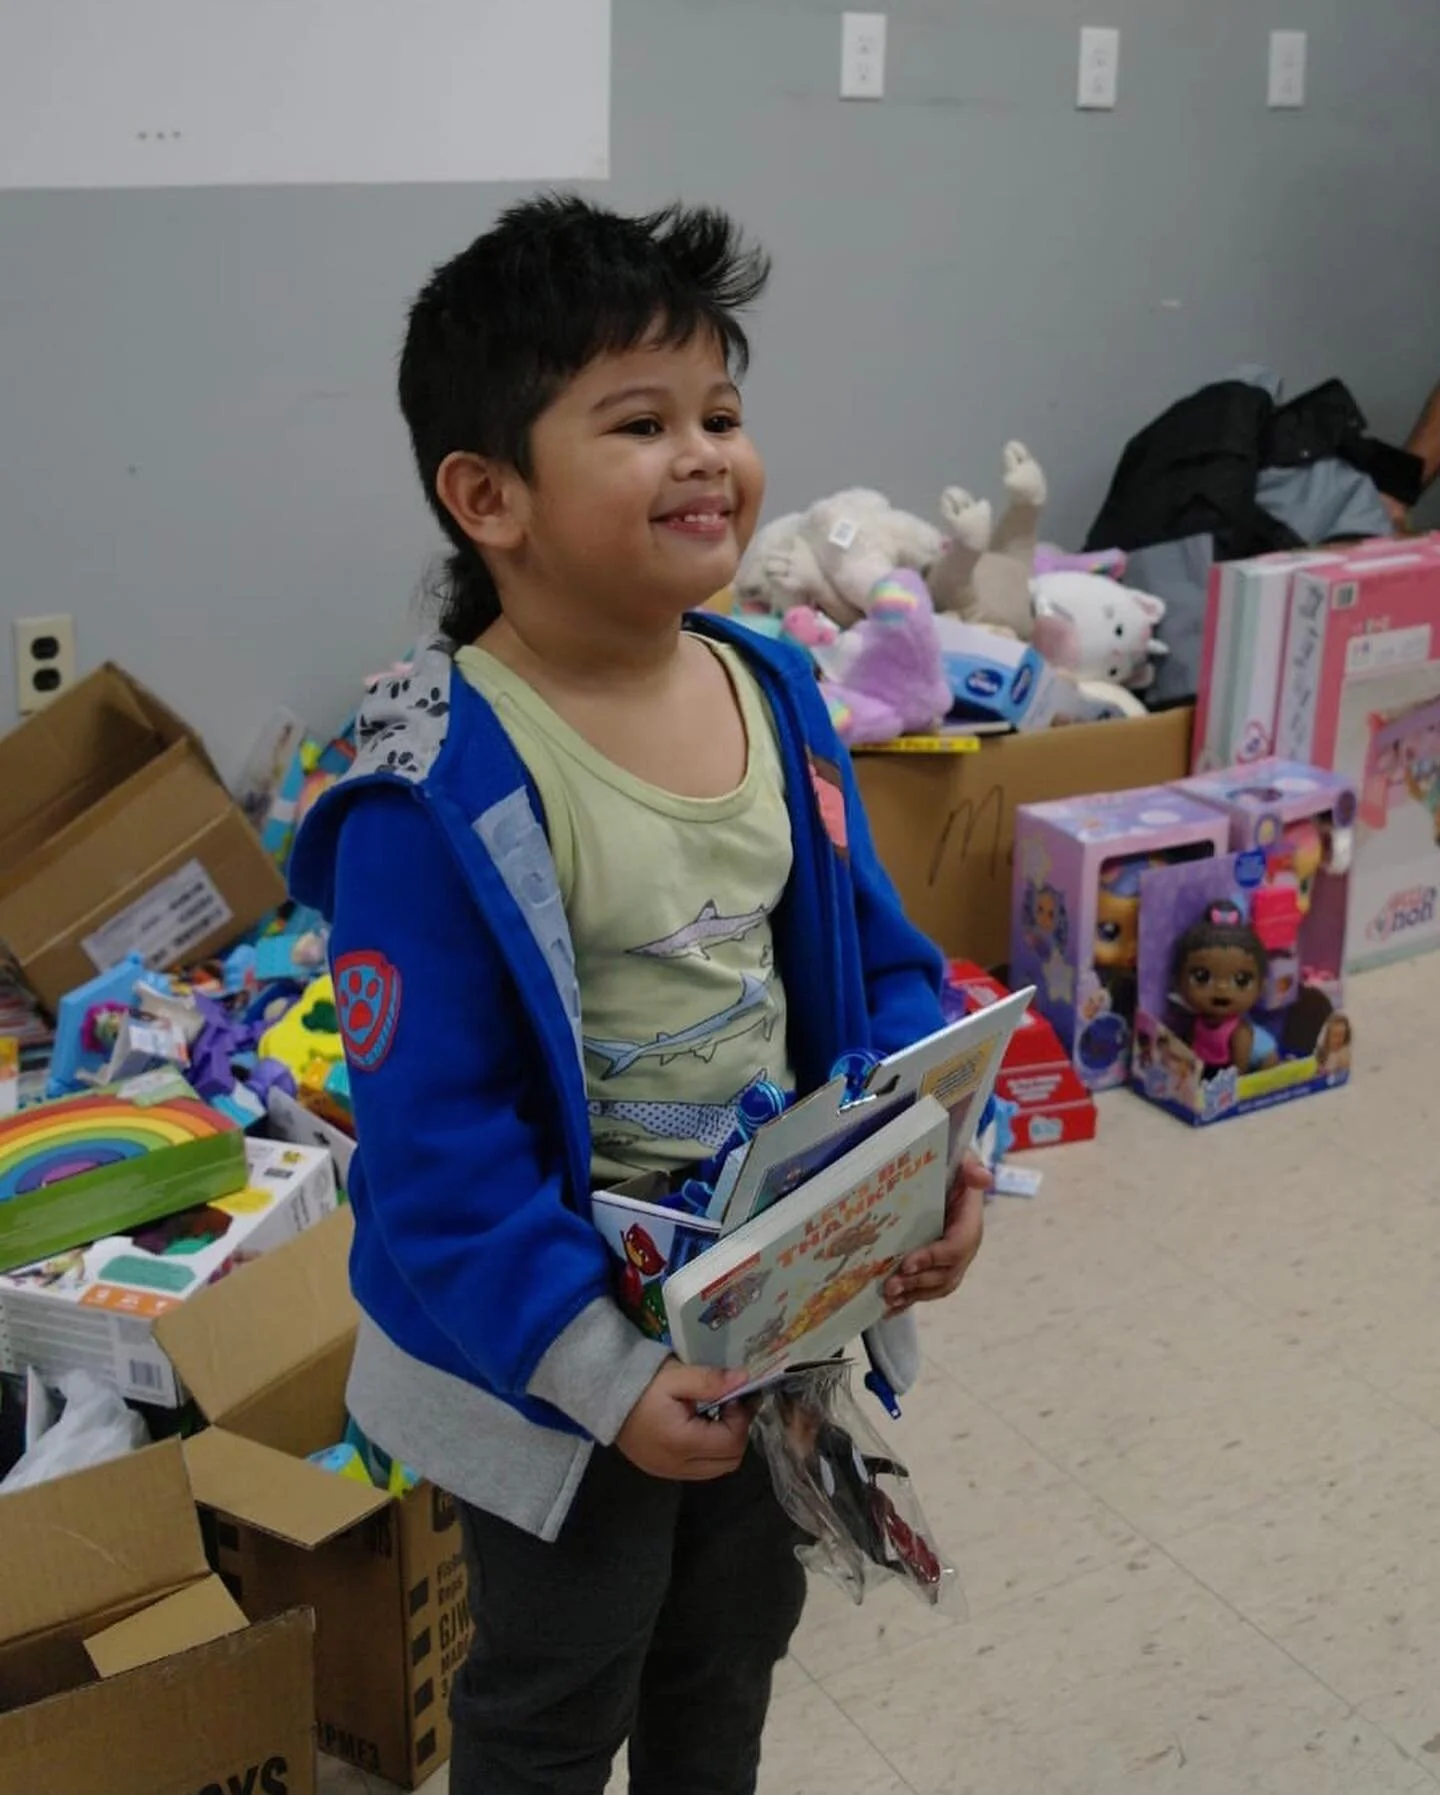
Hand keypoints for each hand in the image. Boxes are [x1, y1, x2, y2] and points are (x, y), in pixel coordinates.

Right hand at [615, 1359, 754, 1481]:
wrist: (602, 1397)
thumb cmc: (640, 1384)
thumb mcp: (676, 1375)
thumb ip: (710, 1380)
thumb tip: (744, 1380)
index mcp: (684, 1443)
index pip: (733, 1442)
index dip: (742, 1419)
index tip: (735, 1395)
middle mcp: (679, 1465)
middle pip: (729, 1462)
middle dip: (737, 1433)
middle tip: (730, 1405)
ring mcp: (669, 1472)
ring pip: (716, 1469)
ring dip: (724, 1444)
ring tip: (714, 1414)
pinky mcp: (661, 1470)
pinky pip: (698, 1469)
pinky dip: (708, 1452)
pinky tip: (698, 1427)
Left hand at [883, 1152, 990, 1313]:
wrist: (946, 1175)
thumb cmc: (949, 1165)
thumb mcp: (961, 1158)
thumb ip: (969, 1166)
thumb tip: (982, 1177)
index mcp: (970, 1222)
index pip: (956, 1247)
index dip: (934, 1258)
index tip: (907, 1263)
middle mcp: (964, 1246)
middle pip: (946, 1274)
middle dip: (918, 1282)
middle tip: (890, 1285)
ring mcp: (952, 1260)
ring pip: (937, 1287)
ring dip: (912, 1295)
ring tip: (887, 1298)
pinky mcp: (937, 1267)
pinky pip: (926, 1290)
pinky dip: (908, 1302)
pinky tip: (887, 1310)